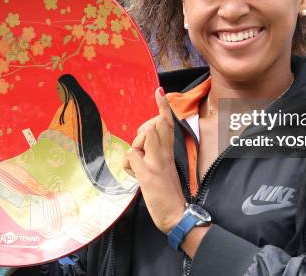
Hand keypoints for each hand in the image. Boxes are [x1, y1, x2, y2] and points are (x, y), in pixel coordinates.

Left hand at [123, 88, 186, 233]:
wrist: (176, 215)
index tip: (159, 91)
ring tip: (141, 165)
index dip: (162, 106)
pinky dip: (129, 166)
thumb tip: (139, 147)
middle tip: (143, 151)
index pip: (167, 123)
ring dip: (137, 147)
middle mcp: (164, 154)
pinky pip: (131, 156)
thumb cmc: (167, 193)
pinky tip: (135, 176)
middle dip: (143, 131)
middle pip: (154, 124)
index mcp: (169, 153)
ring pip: (144, 135)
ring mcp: (157, 162)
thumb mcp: (162, 169)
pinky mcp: (148, 174)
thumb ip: (154, 155)